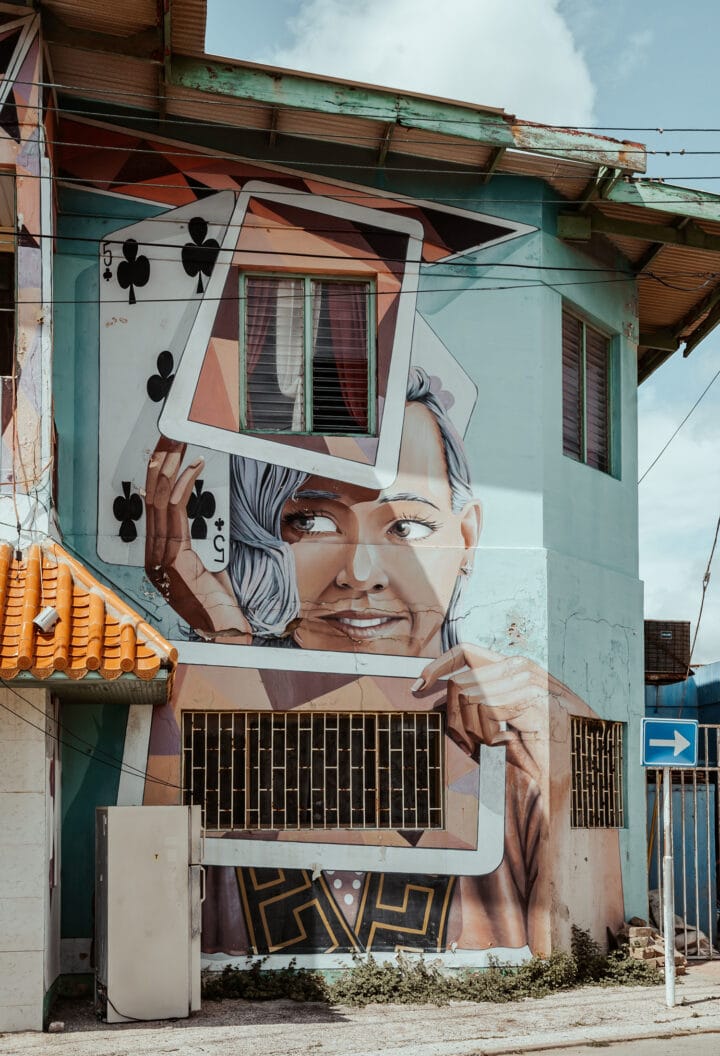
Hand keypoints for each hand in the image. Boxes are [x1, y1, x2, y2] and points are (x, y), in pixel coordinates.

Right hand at [145, 438, 250, 640]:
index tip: (166, 450)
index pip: (153, 505)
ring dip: (169, 466)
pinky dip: (184, 484)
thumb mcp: (206, 571)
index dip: (157, 475)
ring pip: (158, 498)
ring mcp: (159, 555)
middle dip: (159, 462)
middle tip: (168, 434)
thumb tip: (196, 529)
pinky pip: (174, 511)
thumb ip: (196, 550)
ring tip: (178, 442)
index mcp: (157, 555)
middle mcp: (152, 553)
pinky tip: (194, 466)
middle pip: (151, 496)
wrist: (224, 631)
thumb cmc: (219, 605)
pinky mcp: (174, 556)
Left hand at [414, 643, 587, 783]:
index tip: (417, 686)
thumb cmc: (541, 759)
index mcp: (514, 669)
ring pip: (468, 697)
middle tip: (471, 747)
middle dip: (453, 719)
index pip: (466, 652)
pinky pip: (486, 709)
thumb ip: (474, 711)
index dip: (438, 666)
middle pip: (460, 681)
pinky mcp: (537, 700)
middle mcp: (523, 668)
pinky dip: (487, 734)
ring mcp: (532, 681)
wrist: (580, 781)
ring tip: (494, 749)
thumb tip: (434, 700)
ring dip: (471, 731)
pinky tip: (506, 745)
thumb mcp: (500, 730)